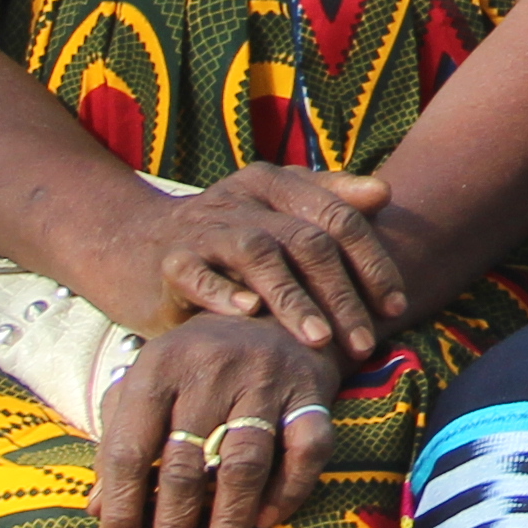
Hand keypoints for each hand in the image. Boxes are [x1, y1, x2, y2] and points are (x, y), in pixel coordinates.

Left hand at [93, 313, 345, 527]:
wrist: (275, 307)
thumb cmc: (198, 358)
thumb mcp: (148, 383)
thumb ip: (120, 437)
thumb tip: (94, 510)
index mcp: (159, 367)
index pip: (129, 449)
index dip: (120, 505)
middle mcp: (211, 370)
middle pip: (185, 465)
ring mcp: (266, 379)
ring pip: (243, 466)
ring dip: (229, 527)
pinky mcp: (312, 390)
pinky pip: (307, 449)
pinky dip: (290, 489)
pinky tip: (269, 521)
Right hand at [120, 166, 409, 354]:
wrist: (133, 244)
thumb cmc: (225, 236)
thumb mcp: (275, 209)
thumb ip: (329, 200)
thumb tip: (385, 192)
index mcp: (277, 186)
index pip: (340, 218)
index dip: (373, 262)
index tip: (395, 307)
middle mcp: (245, 202)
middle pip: (307, 241)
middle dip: (342, 294)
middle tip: (364, 341)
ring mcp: (205, 229)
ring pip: (259, 255)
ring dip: (293, 298)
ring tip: (318, 339)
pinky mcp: (169, 261)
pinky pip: (196, 273)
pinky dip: (222, 292)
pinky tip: (248, 313)